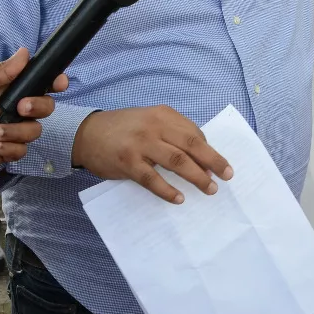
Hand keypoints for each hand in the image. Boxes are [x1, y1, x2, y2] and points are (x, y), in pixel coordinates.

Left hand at [0, 49, 66, 171]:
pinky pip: (21, 151)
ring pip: (35, 131)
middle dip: (39, 107)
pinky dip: (9, 148)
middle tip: (19, 108)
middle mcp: (12, 110)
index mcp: (7, 90)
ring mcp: (9, 131)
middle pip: (45, 107)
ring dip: (17, 132)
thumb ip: (0, 70)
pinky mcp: (3, 152)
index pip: (39, 84)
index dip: (54, 82)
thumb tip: (26, 52)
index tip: (58, 83)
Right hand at [72, 106, 232, 203]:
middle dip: (213, 161)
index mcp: (164, 114)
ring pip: (177, 161)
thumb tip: (201, 155)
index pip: (194, 133)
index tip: (220, 165)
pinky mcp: (127, 162)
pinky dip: (167, 190)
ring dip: (196, 177)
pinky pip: (152, 179)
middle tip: (227, 176)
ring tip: (210, 189)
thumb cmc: (125, 128)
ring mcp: (141, 144)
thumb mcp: (151, 120)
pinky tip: (179, 198)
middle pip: (192, 145)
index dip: (209, 150)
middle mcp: (154, 127)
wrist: (87, 133)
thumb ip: (173, 132)